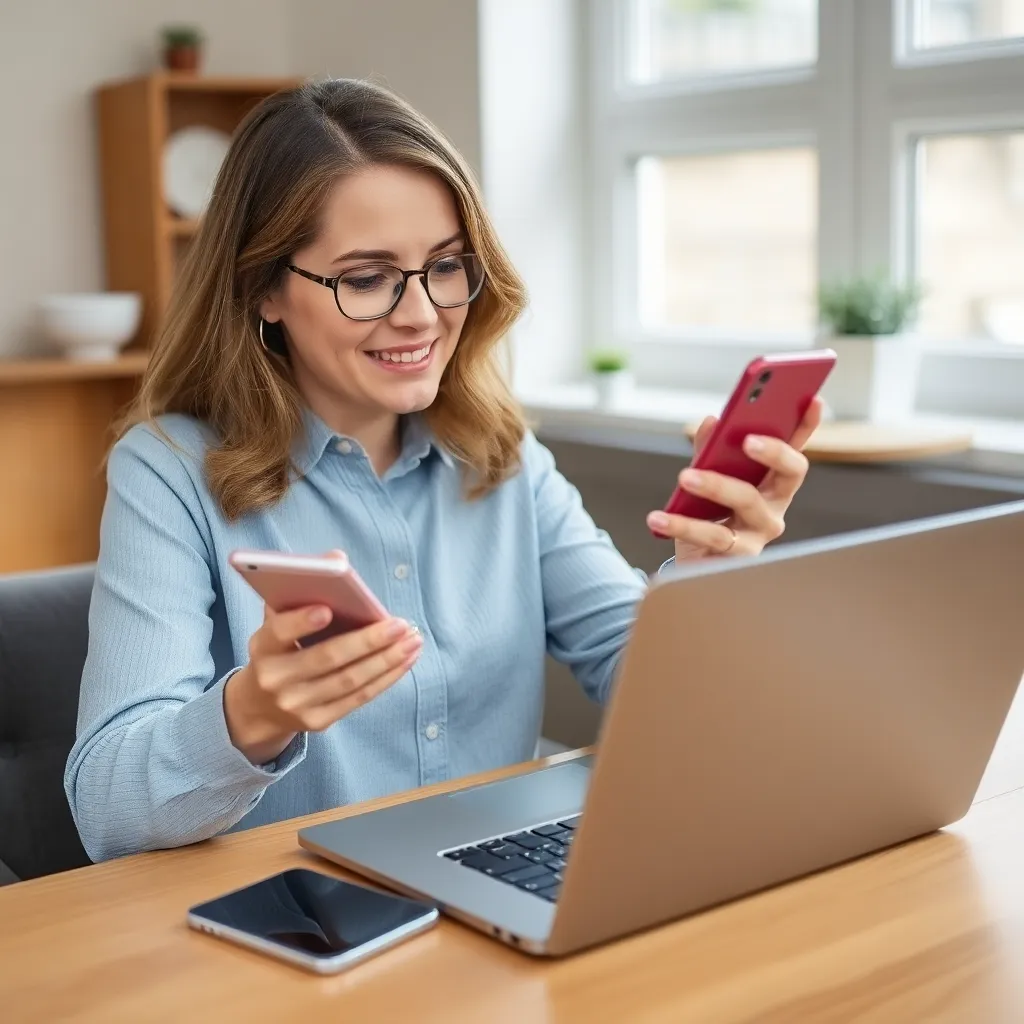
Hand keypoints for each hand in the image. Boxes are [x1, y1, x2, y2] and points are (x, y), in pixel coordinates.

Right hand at [224, 603, 421, 765]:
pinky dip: (386, 678)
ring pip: (350, 680)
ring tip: (413, 640)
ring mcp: (296, 704)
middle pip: (327, 658)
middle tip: (400, 624)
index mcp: (263, 646)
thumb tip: (337, 558)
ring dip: (387, 659)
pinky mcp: (318, 721)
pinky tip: (406, 660)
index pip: (279, 632)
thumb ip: (301, 589)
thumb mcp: (278, 620)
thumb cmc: (280, 648)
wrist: (260, 705)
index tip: (328, 609)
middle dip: (368, 641)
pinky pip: (359, 698)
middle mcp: (276, 678)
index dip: (302, 622)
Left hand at [646, 397, 822, 562]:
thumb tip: (713, 422)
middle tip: (747, 440)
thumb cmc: (705, 516)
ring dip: (716, 485)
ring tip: (686, 476)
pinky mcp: (737, 556)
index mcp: (772, 481)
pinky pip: (713, 535)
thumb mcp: (705, 477)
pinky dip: (682, 524)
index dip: (807, 425)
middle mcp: (775, 505)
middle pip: (790, 473)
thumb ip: (709, 449)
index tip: (813, 399)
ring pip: (747, 501)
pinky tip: (657, 518)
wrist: (691, 565)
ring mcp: (760, 532)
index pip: (794, 448)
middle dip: (774, 452)